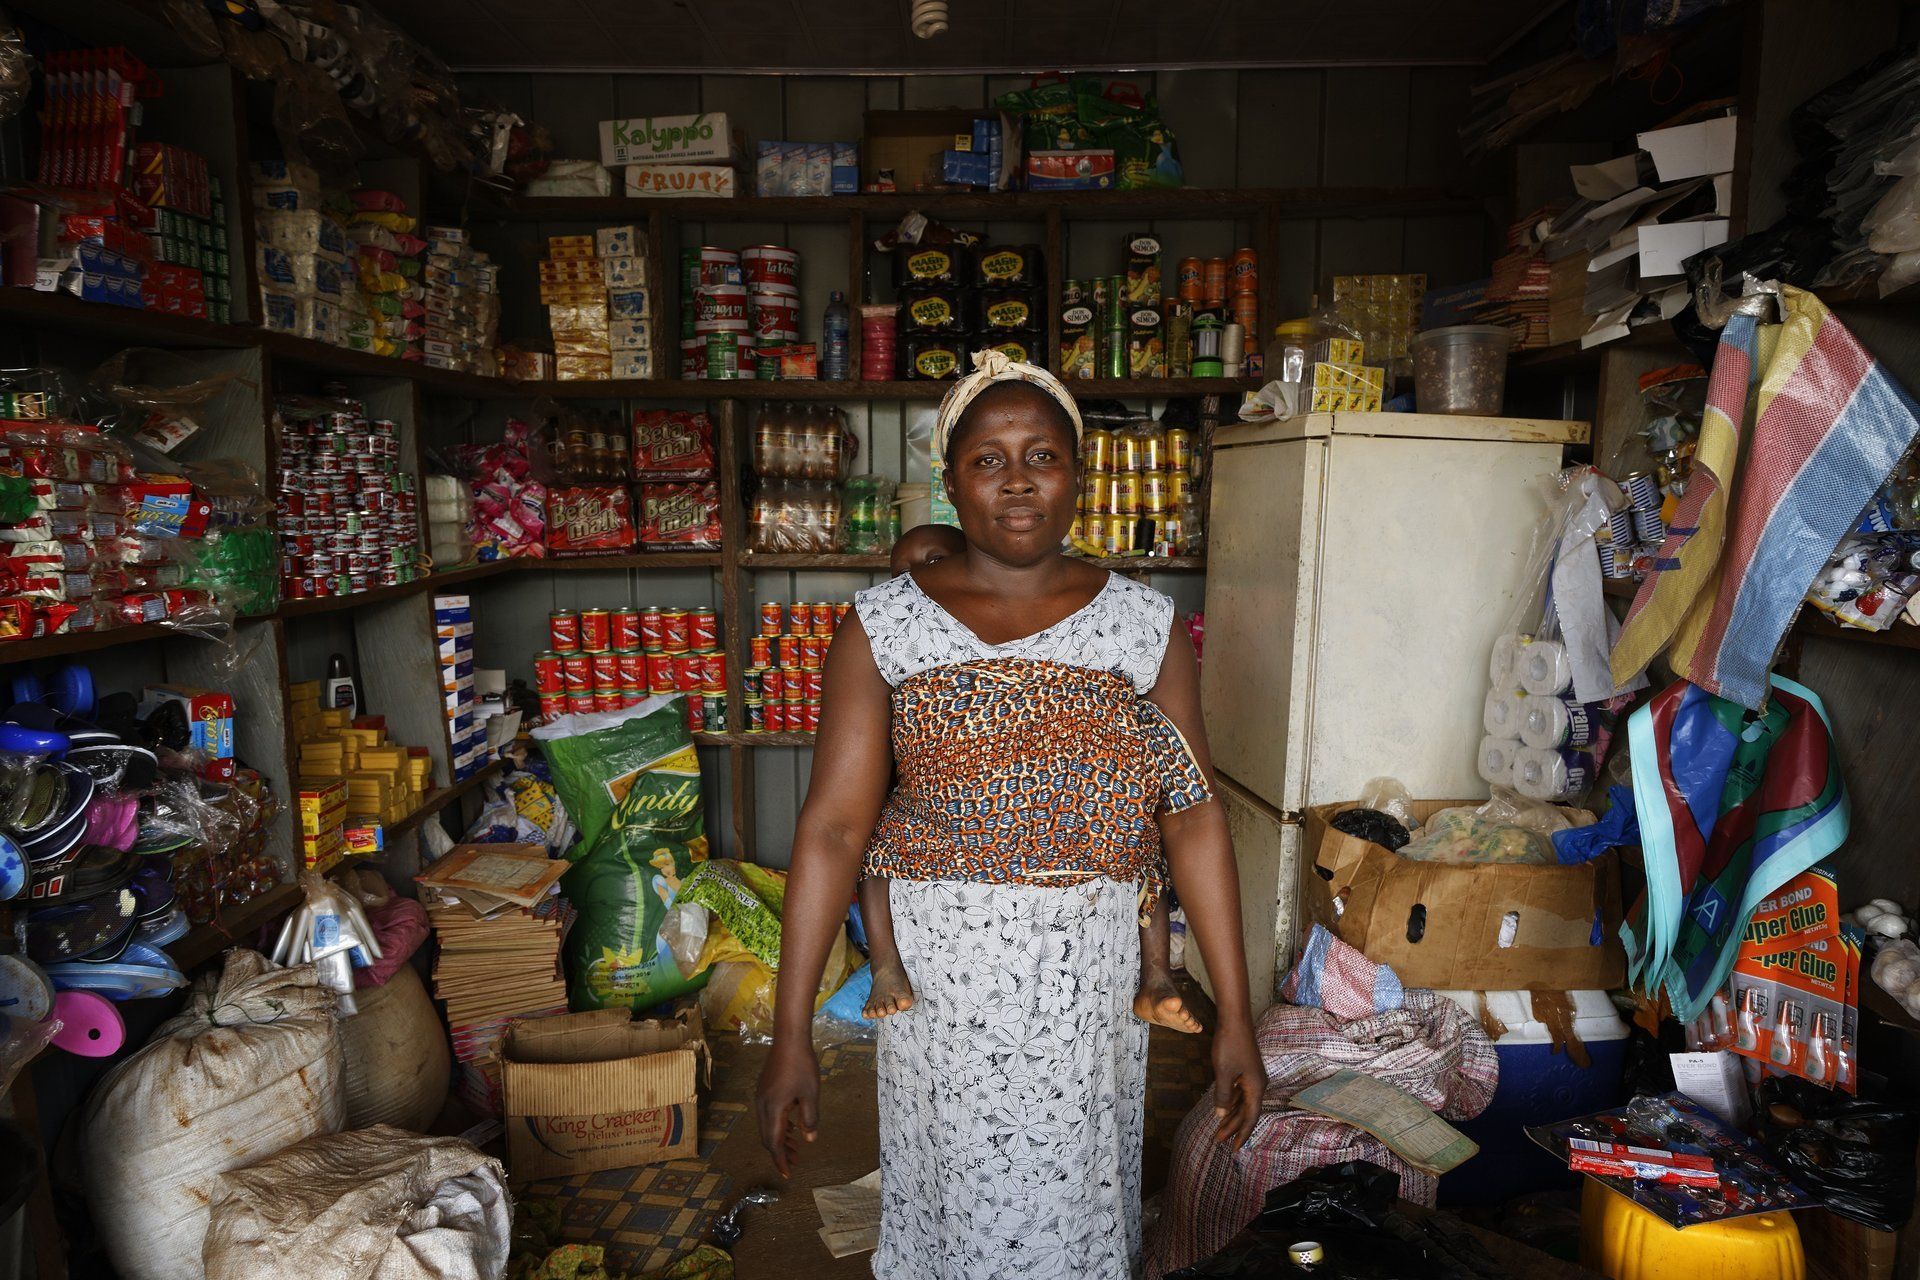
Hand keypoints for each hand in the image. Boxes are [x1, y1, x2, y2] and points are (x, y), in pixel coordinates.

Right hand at [756, 1035, 819, 1177]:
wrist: (789, 1040)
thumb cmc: (803, 1066)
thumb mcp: (811, 1095)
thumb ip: (810, 1119)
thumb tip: (809, 1140)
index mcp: (773, 1109)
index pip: (774, 1142)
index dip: (780, 1160)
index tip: (787, 1174)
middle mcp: (762, 1106)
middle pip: (767, 1137)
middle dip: (781, 1152)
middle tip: (796, 1161)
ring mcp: (761, 1097)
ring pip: (767, 1126)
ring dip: (780, 1139)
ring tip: (797, 1147)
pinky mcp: (763, 1090)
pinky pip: (768, 1115)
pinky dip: (778, 1125)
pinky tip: (791, 1126)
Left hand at [1210, 1023, 1264, 1149]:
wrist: (1234, 1020)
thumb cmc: (1230, 1045)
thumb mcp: (1224, 1073)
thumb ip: (1223, 1095)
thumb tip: (1220, 1115)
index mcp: (1256, 1087)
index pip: (1250, 1117)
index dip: (1242, 1134)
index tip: (1235, 1149)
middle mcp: (1257, 1084)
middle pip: (1246, 1111)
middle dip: (1233, 1127)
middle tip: (1218, 1141)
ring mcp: (1252, 1077)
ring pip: (1242, 1102)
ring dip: (1231, 1115)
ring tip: (1219, 1130)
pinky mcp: (1246, 1070)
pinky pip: (1239, 1092)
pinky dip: (1231, 1102)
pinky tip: (1223, 1108)